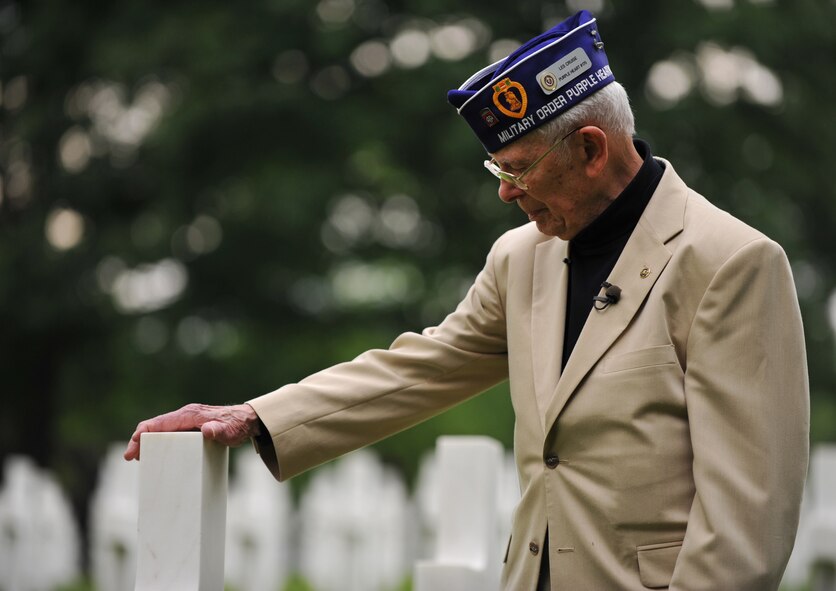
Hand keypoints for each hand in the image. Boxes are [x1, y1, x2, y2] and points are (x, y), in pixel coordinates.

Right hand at [123, 403, 261, 460]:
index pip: (159, 423)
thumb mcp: (229, 431)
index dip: (143, 434)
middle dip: (140, 440)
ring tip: (139, 459)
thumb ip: (219, 430)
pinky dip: (158, 442)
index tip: (133, 448)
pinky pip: (169, 433)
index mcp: (189, 415)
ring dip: (148, 442)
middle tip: (130, 458)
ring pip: (160, 430)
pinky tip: (156, 454)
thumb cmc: (237, 425)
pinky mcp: (190, 427)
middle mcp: (185, 415)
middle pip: (155, 426)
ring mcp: (186, 421)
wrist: (246, 420)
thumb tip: (207, 429)